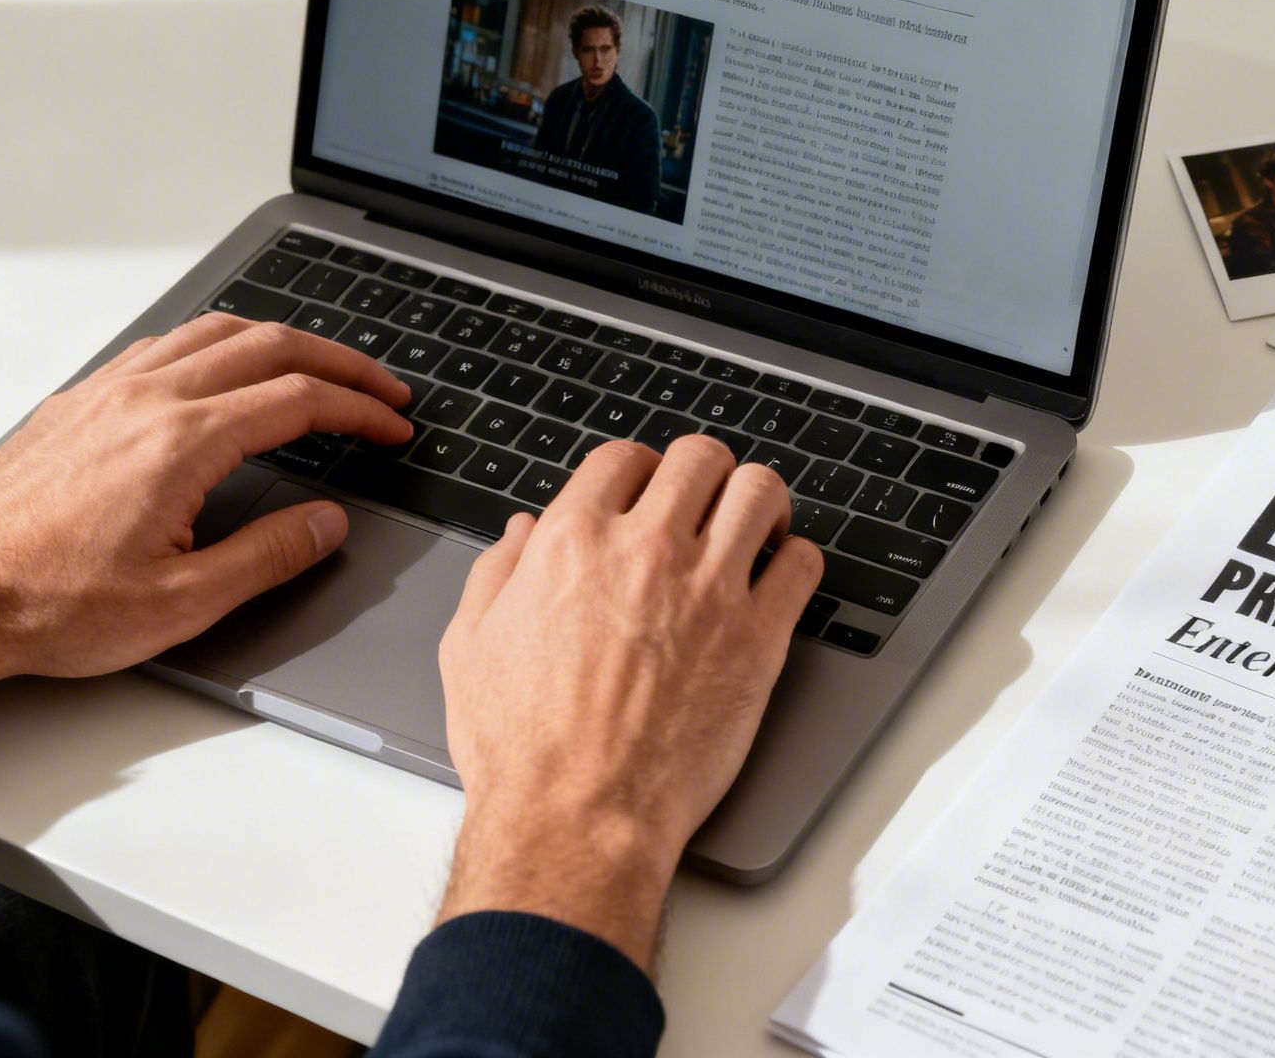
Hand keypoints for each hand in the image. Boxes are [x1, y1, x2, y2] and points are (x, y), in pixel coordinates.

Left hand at [0, 314, 411, 681]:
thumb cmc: (50, 602)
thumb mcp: (182, 603)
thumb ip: (268, 556)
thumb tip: (325, 524)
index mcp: (181, 443)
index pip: (299, 399)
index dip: (359, 408)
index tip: (392, 424)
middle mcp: (145, 401)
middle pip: (268, 345)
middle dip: (339, 360)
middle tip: (379, 386)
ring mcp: (106, 393)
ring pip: (214, 330)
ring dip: (280, 339)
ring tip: (317, 365)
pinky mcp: (77, 402)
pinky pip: (162, 344)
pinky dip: (217, 344)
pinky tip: (225, 370)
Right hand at [434, 436, 822, 969]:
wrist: (579, 816)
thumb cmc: (524, 749)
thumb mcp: (471, 647)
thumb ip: (497, 573)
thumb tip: (523, 532)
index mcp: (573, 542)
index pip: (625, 458)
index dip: (639, 472)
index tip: (648, 495)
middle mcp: (647, 551)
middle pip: (701, 458)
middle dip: (704, 475)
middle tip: (705, 506)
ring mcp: (710, 590)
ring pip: (761, 492)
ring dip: (759, 503)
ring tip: (754, 528)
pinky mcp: (759, 637)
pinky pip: (802, 564)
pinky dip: (796, 560)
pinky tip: (779, 578)